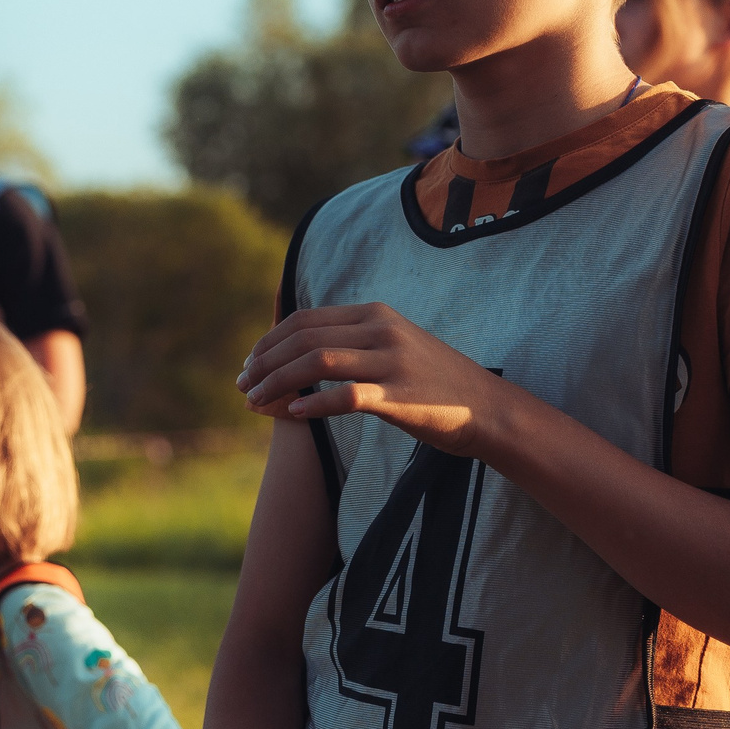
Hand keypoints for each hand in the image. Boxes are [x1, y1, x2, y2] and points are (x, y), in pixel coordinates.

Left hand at [236, 304, 522, 455]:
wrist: (487, 409)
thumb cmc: (432, 383)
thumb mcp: (392, 346)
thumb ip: (351, 342)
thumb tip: (300, 350)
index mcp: (374, 314)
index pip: (304, 320)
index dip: (268, 342)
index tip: (248, 365)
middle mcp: (381, 330)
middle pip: (304, 339)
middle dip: (264, 363)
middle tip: (242, 387)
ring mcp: (392, 361)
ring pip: (317, 362)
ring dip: (278, 383)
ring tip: (256, 403)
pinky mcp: (401, 396)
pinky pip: (347, 396)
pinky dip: (314, 403)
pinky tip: (294, 414)